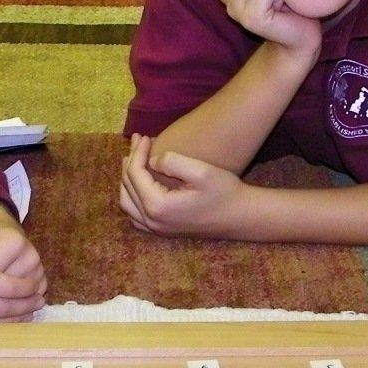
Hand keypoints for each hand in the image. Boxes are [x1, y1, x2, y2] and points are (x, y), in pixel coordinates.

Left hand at [118, 133, 247, 238]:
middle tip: (138, 141)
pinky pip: (136, 216)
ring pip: (127, 203)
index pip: (135, 174)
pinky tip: (140, 184)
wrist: (240, 216)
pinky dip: (132, 197)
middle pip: (128, 187)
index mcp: (158, 206)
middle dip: (131, 161)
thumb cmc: (224, 192)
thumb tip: (152, 160)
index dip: (138, 152)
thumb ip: (172, 162)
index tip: (146, 136)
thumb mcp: (201, 171)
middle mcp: (152, 221)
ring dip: (127, 179)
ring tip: (133, 159)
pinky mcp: (163, 231)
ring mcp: (156, 229)